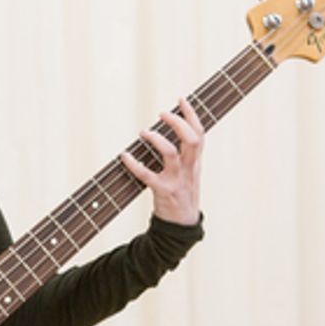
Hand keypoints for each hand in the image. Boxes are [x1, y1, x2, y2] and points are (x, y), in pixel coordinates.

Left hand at [119, 96, 203, 226]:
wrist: (182, 226)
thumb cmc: (182, 194)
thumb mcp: (190, 173)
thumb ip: (185, 154)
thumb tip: (171, 128)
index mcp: (195, 163)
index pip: (200, 134)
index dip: (192, 115)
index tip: (181, 99)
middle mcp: (189, 169)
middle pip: (191, 140)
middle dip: (178, 122)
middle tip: (162, 113)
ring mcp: (176, 180)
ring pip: (171, 154)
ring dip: (156, 139)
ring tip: (143, 132)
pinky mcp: (162, 191)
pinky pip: (147, 175)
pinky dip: (134, 164)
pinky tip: (124, 156)